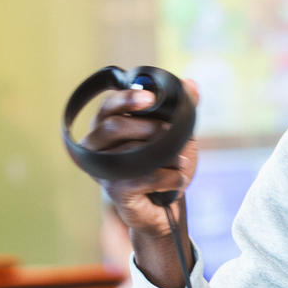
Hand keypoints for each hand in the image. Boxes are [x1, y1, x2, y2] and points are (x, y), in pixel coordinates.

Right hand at [80, 79, 200, 238]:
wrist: (164, 205)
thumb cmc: (162, 163)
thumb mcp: (175, 133)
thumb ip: (181, 108)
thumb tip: (191, 82)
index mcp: (105, 125)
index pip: (108, 106)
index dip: (127, 99)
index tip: (150, 98)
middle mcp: (96, 145)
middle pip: (113, 126)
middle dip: (149, 128)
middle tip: (171, 134)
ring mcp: (102, 169)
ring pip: (131, 152)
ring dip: (165, 155)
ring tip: (181, 162)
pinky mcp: (115, 190)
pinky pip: (145, 176)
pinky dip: (169, 176)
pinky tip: (178, 179)